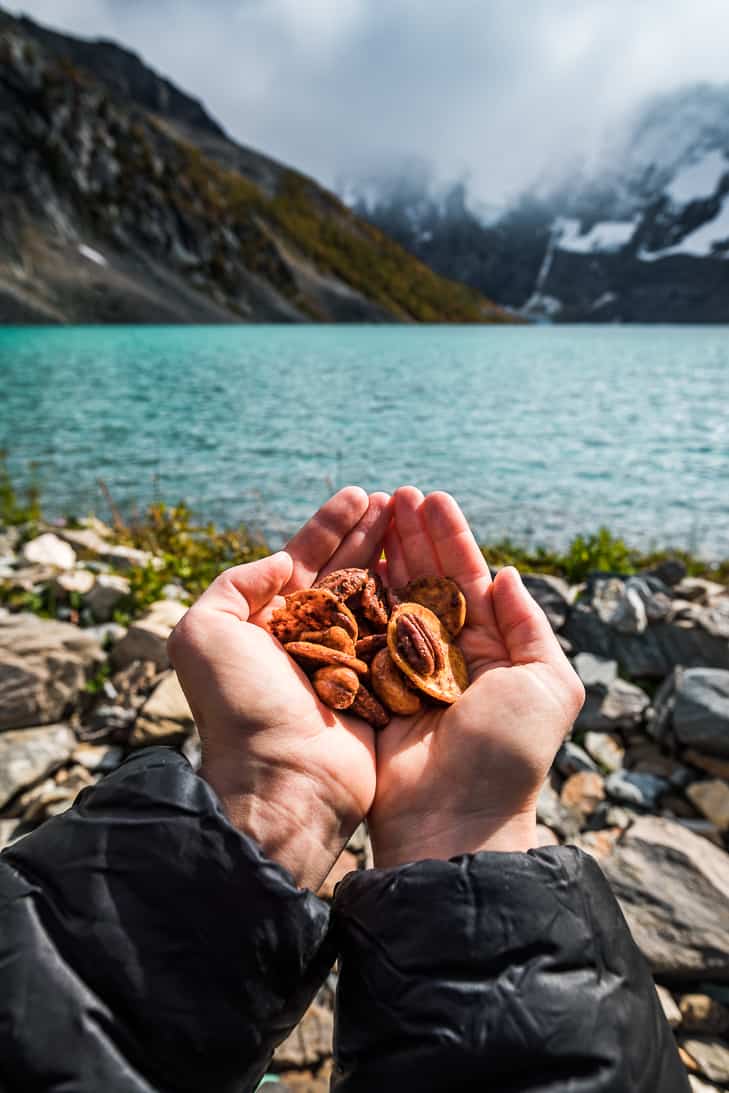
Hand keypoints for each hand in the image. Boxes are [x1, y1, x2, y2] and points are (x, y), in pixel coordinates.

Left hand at [168, 487, 389, 889]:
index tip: (360, 494)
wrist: (284, 778)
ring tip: (417, 520)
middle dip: (369, 533)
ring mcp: (347, 661)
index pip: (303, 561)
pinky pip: (399, 633)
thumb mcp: (204, 633)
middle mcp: (306, 638)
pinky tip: (430, 569)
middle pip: (344, 572)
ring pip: (375, 596)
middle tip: (398, 499)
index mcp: (266, 624)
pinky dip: (413, 600)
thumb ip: (234, 584)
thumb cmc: (240, 705)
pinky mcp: (380, 686)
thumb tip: (281, 562)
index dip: (330, 526)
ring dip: (394, 556)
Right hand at [369, 487, 583, 865]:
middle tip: (395, 493)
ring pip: (393, 598)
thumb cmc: (508, 752)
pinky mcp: (370, 688)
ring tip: (373, 509)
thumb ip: (529, 627)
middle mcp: (448, 656)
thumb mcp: (547, 684)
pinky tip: (349, 560)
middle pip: (428, 581)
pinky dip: (356, 596)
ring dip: (385, 554)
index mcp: (492, 651)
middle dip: (413, 536)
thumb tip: (507, 574)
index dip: (451, 538)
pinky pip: (362, 634)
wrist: (453, 819)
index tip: (431, 498)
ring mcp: (406, 670)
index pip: (469, 580)